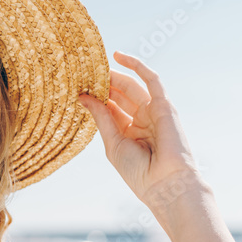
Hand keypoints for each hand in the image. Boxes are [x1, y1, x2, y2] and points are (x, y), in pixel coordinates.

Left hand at [78, 52, 201, 207]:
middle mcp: (140, 120)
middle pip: (119, 95)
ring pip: (131, 86)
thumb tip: (83, 96)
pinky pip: (151, 79)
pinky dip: (137, 66)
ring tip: (94, 64)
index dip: (94, 97)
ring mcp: (153, 111)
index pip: (109, 108)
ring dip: (114, 74)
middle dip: (102, 83)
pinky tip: (118, 56)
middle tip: (83, 72)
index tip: (76, 86)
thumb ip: (101, 117)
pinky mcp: (164, 105)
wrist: (165, 185)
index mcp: (128, 132)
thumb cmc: (139, 172)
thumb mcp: (113, 143)